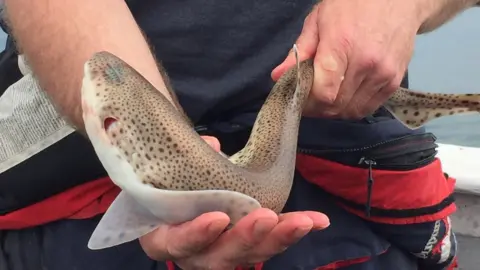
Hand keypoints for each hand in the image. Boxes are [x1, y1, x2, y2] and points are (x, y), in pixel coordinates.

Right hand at [140, 136, 329, 268]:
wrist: (177, 186)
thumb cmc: (168, 181)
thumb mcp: (168, 167)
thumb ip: (186, 158)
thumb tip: (212, 146)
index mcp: (165, 236)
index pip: (176, 243)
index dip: (195, 235)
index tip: (217, 217)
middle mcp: (194, 252)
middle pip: (220, 257)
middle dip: (247, 239)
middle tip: (268, 217)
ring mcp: (224, 250)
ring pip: (251, 255)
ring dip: (278, 238)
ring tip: (304, 221)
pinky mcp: (249, 243)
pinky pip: (270, 242)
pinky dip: (293, 230)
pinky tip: (318, 220)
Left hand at [272, 0, 425, 118]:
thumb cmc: (353, 4)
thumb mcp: (318, 21)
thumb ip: (299, 52)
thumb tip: (278, 76)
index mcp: (341, 46)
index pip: (324, 93)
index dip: (308, 103)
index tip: (299, 100)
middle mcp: (366, 63)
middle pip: (336, 106)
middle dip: (318, 109)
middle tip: (310, 101)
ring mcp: (383, 74)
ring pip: (353, 111)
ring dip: (335, 111)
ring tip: (327, 98)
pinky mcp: (395, 80)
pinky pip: (369, 107)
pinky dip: (354, 107)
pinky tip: (345, 96)